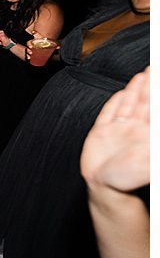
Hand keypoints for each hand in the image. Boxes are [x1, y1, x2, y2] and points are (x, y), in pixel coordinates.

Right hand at [80, 67, 149, 194]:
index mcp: (148, 134)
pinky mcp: (103, 132)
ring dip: (138, 88)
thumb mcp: (148, 163)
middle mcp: (136, 130)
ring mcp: (120, 130)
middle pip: (145, 102)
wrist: (106, 191)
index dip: (156, 94)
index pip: (154, 109)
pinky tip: (123, 93)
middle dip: (151, 85)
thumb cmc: (128, 180)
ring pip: (130, 103)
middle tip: (155, 66)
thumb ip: (152, 150)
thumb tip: (154, 136)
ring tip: (146, 74)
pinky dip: (118, 100)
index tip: (158, 74)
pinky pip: (111, 112)